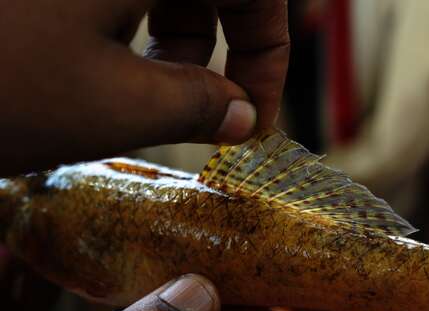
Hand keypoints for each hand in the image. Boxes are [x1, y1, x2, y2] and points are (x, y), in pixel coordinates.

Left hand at [0, 0, 288, 175]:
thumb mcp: (107, 106)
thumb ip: (195, 108)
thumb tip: (241, 118)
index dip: (270, 57)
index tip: (256, 114)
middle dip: (226, 49)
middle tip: (212, 110)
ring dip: (178, 40)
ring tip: (154, 93)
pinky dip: (133, 23)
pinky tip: (111, 62)